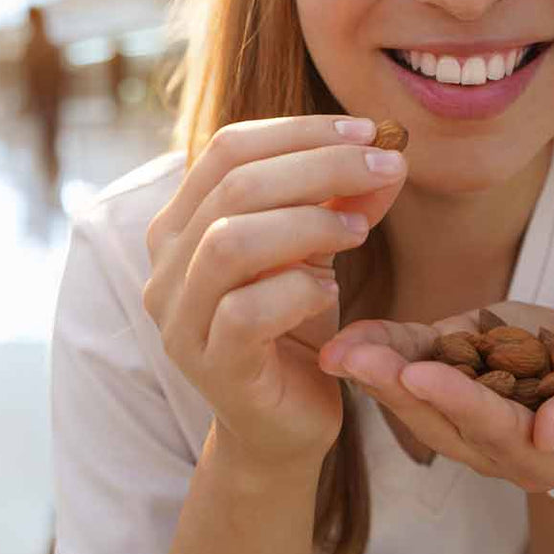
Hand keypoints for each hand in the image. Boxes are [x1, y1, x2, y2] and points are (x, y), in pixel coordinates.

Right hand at [143, 115, 407, 468]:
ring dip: (309, 224)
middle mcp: (166, 265)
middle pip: (235, 185)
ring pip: (230, 242)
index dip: (300, 131)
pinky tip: (329, 290)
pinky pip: (246, 312)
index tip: (368, 131)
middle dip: (322, 166)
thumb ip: (343, 200)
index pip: (227, 148)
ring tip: (358, 233)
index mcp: (182, 222)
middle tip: (385, 167)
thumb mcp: (319, 249)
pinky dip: (297, 289)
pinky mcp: (210, 366)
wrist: (282, 423)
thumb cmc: (293, 323)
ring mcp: (180, 318)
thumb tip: (387, 153)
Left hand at [317, 302, 553, 492]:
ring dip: (373, 374)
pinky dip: (380, 350)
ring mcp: (460, 416)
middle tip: (355, 359)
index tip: (420, 374)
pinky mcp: (443, 379)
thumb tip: (553, 431)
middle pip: (436, 419)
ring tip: (341, 348)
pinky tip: (349, 338)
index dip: (458, 400)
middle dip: (393, 387)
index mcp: (537, 452)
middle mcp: (488, 446)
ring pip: (411, 400)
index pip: (493, 426)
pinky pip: (408, 366)